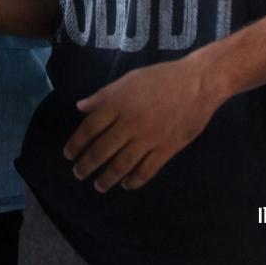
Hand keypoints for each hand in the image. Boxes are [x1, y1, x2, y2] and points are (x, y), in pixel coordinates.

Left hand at [64, 58, 226, 191]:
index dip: (76, 143)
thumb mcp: (127, 80)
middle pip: (102, 149)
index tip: (68, 155)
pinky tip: (126, 184)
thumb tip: (80, 106)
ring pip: (122, 164)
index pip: (90, 128)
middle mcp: (129, 123)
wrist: (197, 84)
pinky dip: (135, 180)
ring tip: (98, 185)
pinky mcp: (167, 149)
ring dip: (107, 178)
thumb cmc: (160, 78)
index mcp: (117, 104)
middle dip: (87, 165)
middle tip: (78, 174)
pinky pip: (147, 170)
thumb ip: (103, 95)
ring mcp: (148, 138)